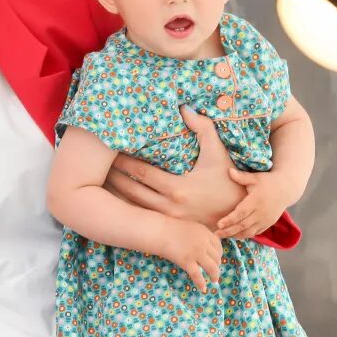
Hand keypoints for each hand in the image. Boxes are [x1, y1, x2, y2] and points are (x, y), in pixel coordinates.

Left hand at [105, 107, 241, 228]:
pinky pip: (141, 218)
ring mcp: (168, 221)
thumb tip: (185, 108)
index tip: (110, 152)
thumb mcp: (218, 152)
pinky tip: (114, 199)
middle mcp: (170, 208)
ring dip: (115, 194)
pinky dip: (126, 208)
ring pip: (133, 207)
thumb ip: (203, 128)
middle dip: (113, 177)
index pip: (142, 173)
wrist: (241, 214)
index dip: (124, 162)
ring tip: (99, 181)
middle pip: (131, 191)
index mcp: (179, 189)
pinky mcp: (169, 228)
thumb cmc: (229, 180)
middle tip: (95, 165)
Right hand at [157, 218, 222, 293]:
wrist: (158, 231)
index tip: (217, 260)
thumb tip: (205, 247)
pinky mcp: (186, 262)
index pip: (218, 246)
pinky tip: (203, 289)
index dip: (219, 255)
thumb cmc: (169, 229)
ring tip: (214, 280)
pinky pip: (197, 275)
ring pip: (212, 268)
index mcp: (205, 233)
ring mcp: (196, 253)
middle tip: (213, 271)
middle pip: (217, 258)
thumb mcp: (189, 227)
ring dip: (215, 275)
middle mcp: (203, 243)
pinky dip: (201, 283)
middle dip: (217, 265)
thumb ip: (199, 235)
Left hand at [216, 170, 288, 238]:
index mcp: (256, 201)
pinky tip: (235, 235)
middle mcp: (261, 212)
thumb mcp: (256, 177)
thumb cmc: (268, 181)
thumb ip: (242, 177)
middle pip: (243, 225)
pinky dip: (245, 235)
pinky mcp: (268, 223)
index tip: (218, 224)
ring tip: (223, 236)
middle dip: (229, 231)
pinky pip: (256, 232)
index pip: (241, 213)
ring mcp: (266, 219)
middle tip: (216, 234)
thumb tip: (229, 171)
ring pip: (249, 231)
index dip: (230, 220)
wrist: (286, 189)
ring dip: (235, 235)